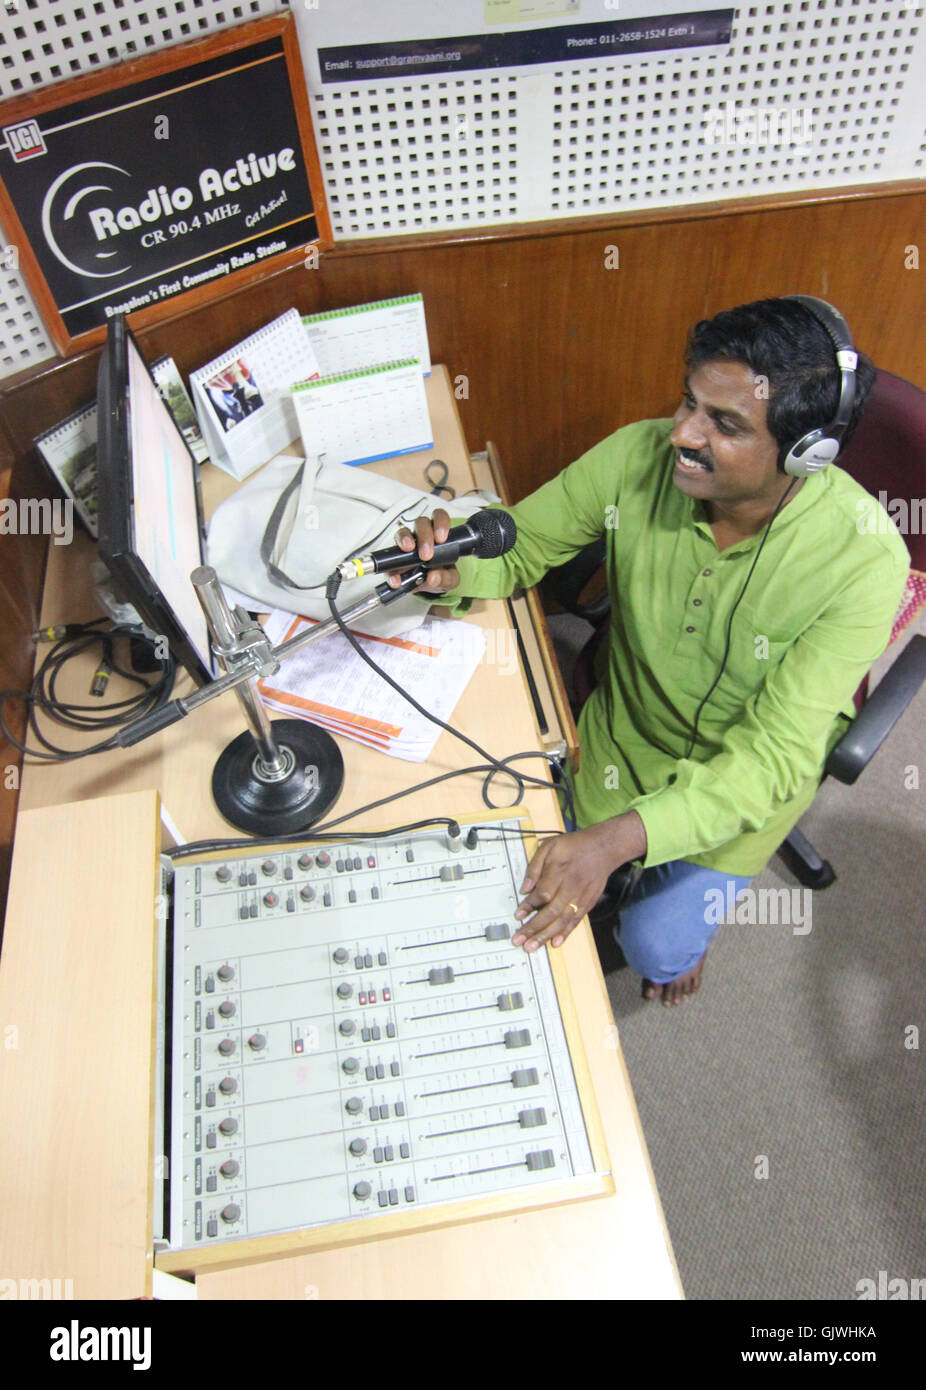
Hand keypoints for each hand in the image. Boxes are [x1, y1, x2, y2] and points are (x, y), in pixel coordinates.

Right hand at [385, 508, 459, 594]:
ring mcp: (407, 545)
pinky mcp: (394, 559)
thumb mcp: (450, 580)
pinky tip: (397, 579)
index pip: (440, 518)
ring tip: (408, 550)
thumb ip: (446, 578)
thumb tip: (434, 576)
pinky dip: (392, 570)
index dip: (440, 523)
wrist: (428, 589)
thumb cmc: (441, 576)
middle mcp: (422, 536)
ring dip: (405, 539)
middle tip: (426, 554)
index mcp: (438, 536)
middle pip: (421, 523)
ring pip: (403, 532)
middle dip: (424, 537)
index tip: (441, 539)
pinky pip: (390, 559)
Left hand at [512, 813, 646, 950]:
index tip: (518, 915)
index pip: (542, 893)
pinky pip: (575, 921)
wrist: (604, 848)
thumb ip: (535, 866)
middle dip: (533, 928)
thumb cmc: (575, 846)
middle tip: (519, 939)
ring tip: (532, 946)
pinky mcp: (588, 903)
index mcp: (559, 870)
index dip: (529, 906)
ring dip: (546, 935)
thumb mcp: (550, 846)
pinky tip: (555, 943)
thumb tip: (525, 888)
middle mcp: (570, 886)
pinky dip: (565, 933)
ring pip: (562, 920)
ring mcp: (580, 897)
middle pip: (551, 912)